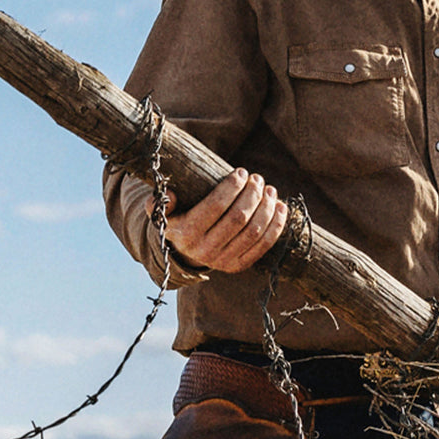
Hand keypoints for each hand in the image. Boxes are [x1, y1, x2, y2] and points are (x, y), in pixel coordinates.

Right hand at [145, 168, 287, 273]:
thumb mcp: (161, 211)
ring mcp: (223, 262)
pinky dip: (276, 225)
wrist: (184, 252)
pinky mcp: (238, 266)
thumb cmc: (178, 221)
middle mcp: (205, 251)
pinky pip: (263, 246)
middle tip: (257, 178)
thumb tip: (171, 194)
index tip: (241, 172)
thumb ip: (157, 202)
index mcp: (186, 235)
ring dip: (267, 207)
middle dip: (252, 194)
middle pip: (238, 218)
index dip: (232, 188)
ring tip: (270, 189)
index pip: (214, 207)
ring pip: (254, 231)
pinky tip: (280, 207)